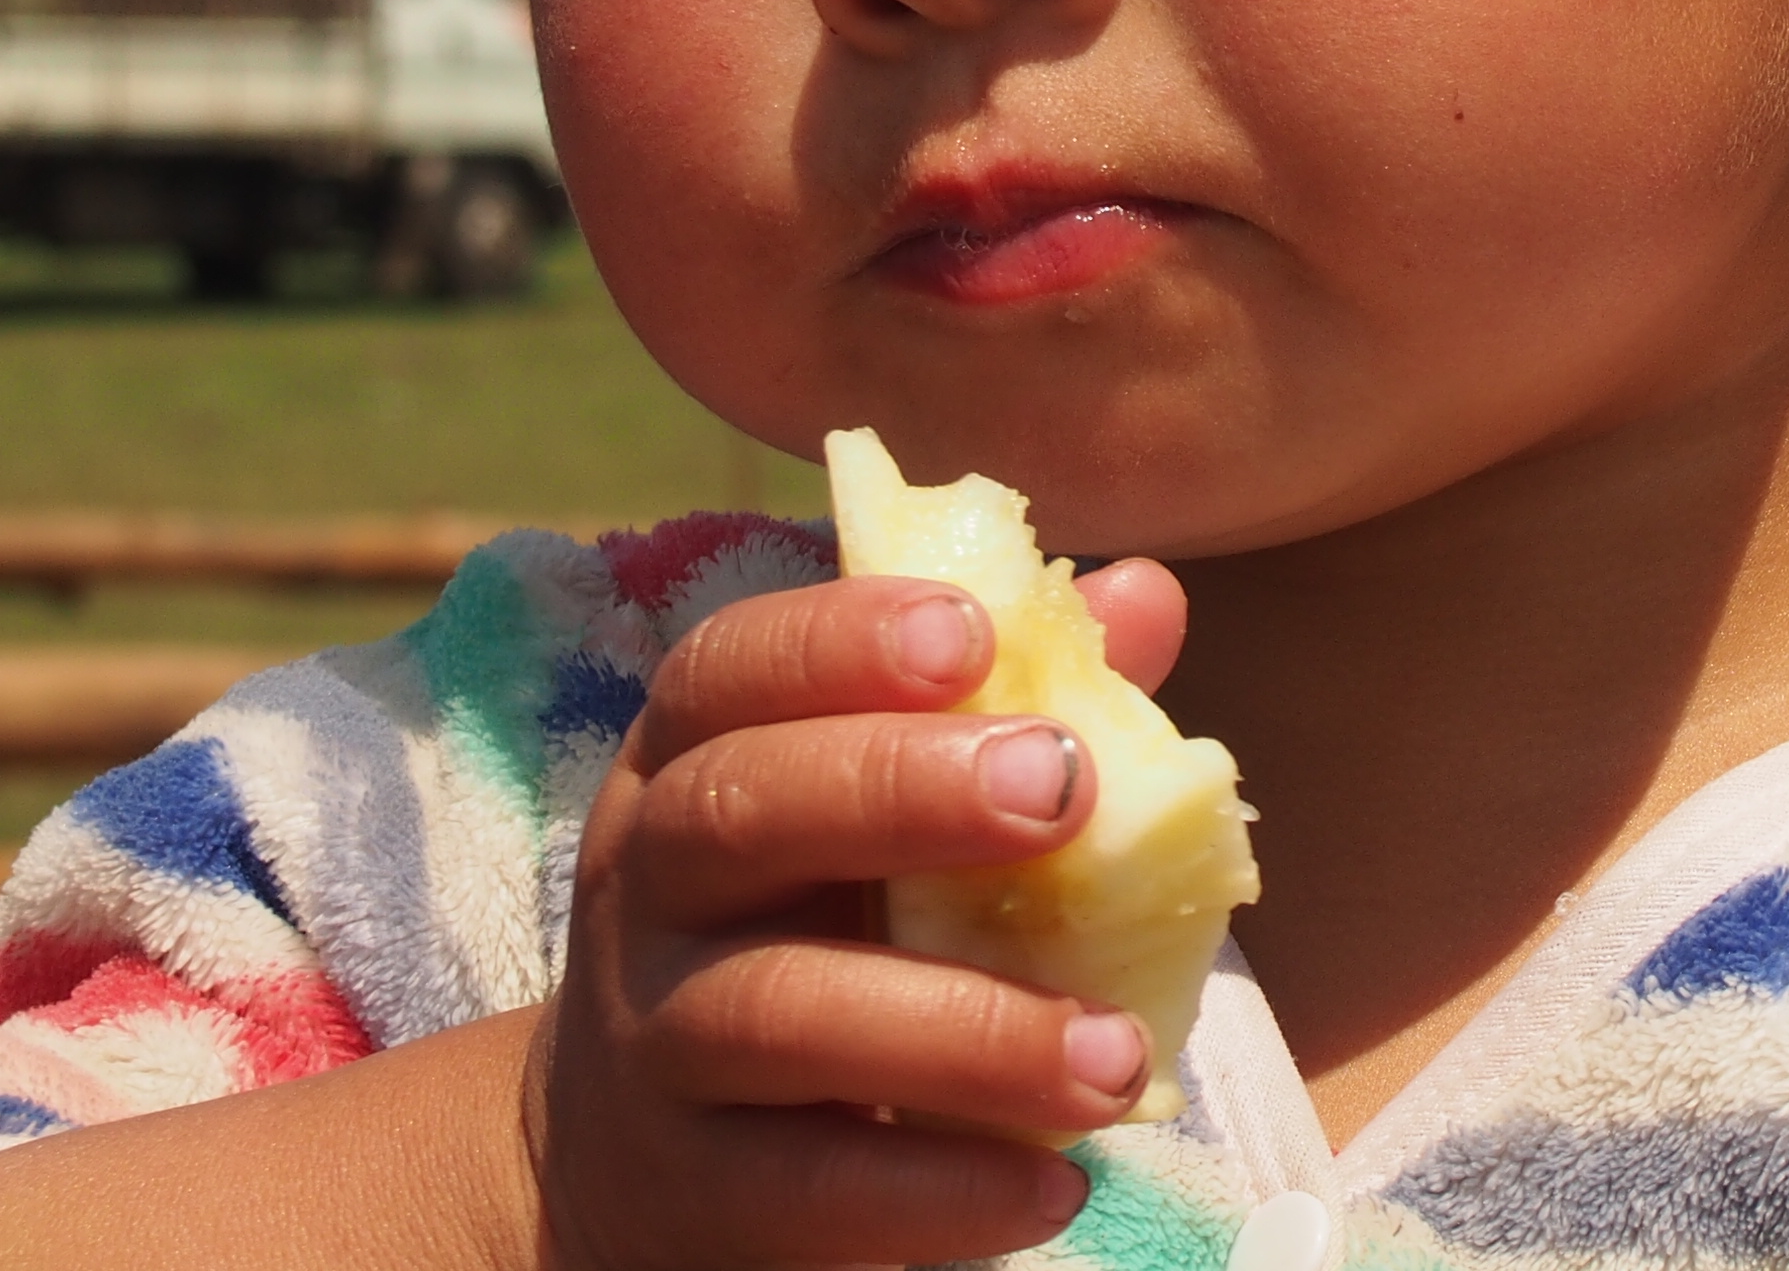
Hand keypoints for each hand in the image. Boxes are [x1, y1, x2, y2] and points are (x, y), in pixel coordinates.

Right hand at [528, 559, 1190, 1270]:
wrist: (643, 1163)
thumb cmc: (814, 931)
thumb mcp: (875, 818)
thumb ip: (1008, 704)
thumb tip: (1145, 594)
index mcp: (693, 760)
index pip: (730, 668)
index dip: (839, 639)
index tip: (971, 633)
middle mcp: (651, 887)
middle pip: (740, 813)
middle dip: (902, 789)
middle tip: (1063, 791)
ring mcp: (656, 1044)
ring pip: (781, 1014)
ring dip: (966, 1030)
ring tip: (1116, 1057)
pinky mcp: (694, 1193)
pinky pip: (808, 1187)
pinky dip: (943, 1188)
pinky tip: (1060, 1180)